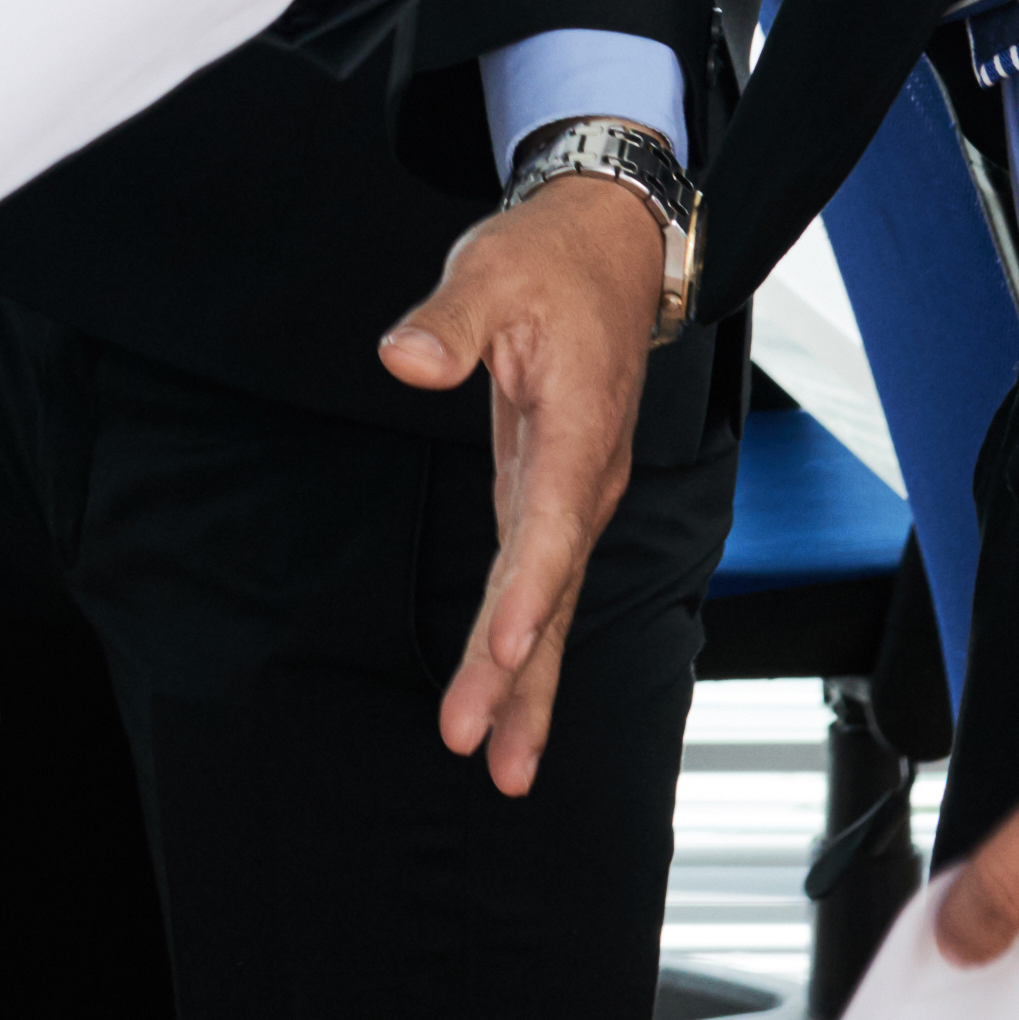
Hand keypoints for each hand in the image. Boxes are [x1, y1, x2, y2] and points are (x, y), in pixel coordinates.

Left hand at [380, 163, 669, 788]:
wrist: (613, 253)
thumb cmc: (551, 262)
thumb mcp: (493, 270)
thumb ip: (452, 320)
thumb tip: (406, 359)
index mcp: (578, 428)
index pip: (552, 523)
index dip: (529, 590)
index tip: (504, 649)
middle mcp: (586, 478)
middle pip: (551, 588)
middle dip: (517, 673)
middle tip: (482, 749)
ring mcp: (574, 494)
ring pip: (551, 601)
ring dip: (526, 682)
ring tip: (504, 766)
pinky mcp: (556, 497)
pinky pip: (541, 584)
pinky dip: (524, 646)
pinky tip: (506, 695)